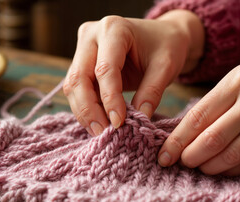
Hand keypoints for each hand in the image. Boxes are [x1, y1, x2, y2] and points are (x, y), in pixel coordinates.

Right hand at [63, 10, 203, 135]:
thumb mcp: (166, 66)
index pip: (105, 69)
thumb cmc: (166, 46)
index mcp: (113, 29)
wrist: (163, 36)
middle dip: (89, 109)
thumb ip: (152, 91)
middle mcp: (91, 35)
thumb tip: (139, 119)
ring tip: (101, 132)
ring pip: (73, 86)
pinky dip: (86, 108)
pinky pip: (77, 90)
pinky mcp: (82, 63)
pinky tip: (98, 124)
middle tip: (103, 133)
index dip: (110, 99)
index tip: (119, 123)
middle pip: (79, 77)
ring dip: (84, 112)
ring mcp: (83, 49)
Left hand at [159, 57, 239, 174]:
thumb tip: (189, 128)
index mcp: (239, 80)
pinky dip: (233, 170)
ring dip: (210, 166)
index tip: (164, 154)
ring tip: (200, 168)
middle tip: (180, 163)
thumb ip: (220, 100)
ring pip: (231, 155)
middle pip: (211, 138)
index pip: (199, 116)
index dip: (177, 139)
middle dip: (190, 156)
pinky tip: (223, 170)